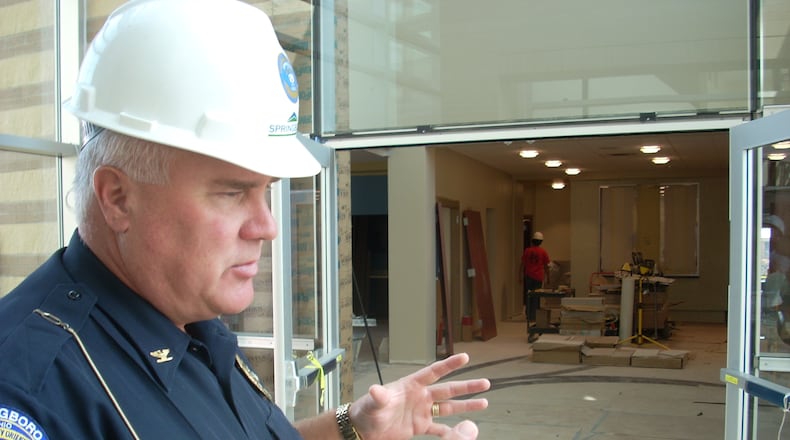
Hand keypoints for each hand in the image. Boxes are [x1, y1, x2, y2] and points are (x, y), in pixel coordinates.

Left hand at [350, 353, 489, 439]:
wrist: (363, 430)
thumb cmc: (366, 412)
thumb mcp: (373, 403)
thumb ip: (378, 397)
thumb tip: (376, 391)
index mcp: (411, 386)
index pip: (433, 372)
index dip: (449, 365)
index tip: (465, 357)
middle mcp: (420, 397)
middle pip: (447, 390)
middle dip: (466, 387)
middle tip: (485, 383)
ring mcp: (421, 412)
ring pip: (448, 407)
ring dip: (465, 406)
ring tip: (484, 403)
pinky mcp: (419, 427)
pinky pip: (440, 428)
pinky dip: (451, 431)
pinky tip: (464, 433)